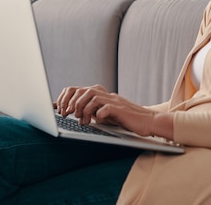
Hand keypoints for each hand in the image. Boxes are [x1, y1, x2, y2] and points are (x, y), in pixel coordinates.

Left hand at [54, 84, 172, 138]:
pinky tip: (98, 121)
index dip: (69, 98)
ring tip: (81, 120)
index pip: (82, 90)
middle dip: (73, 103)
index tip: (61, 109)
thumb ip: (96, 111)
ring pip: (93, 97)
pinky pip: (105, 108)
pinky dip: (98, 115)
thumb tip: (78, 113)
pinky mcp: (121, 110)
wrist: (149, 122)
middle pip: (85, 91)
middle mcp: (108, 96)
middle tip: (68, 115)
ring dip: (83, 109)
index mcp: (104, 96)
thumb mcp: (109, 114)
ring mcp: (115, 101)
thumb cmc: (128, 120)